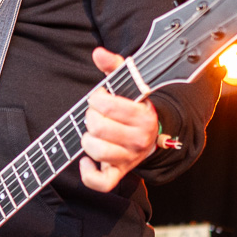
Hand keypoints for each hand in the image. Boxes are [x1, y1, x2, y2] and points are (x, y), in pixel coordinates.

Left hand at [79, 47, 158, 191]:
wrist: (150, 135)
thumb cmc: (134, 107)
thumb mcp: (128, 85)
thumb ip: (115, 67)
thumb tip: (98, 53)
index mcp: (143, 116)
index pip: (109, 106)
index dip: (96, 99)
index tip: (98, 97)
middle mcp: (139, 140)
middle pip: (98, 128)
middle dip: (90, 118)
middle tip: (95, 115)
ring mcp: (130, 158)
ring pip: (97, 152)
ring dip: (87, 140)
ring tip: (93, 133)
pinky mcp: (120, 173)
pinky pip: (102, 183)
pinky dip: (89, 173)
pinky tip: (85, 160)